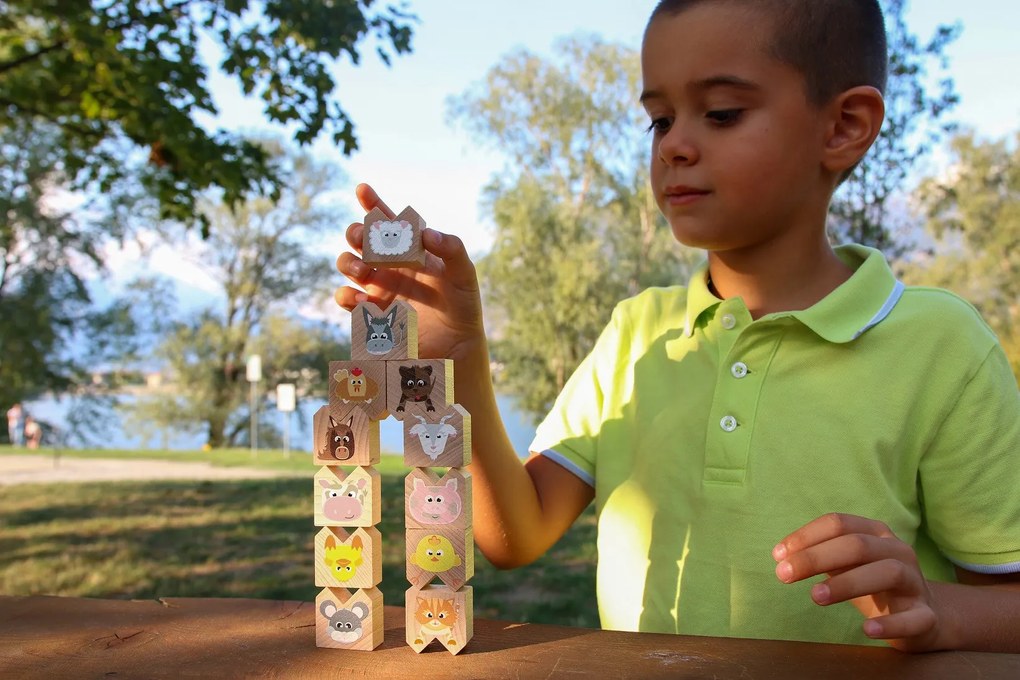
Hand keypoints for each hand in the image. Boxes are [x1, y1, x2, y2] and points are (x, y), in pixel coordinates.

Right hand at [335, 183, 484, 362]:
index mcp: (410, 249)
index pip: (388, 220)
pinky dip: (347, 295)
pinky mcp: (369, 313)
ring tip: (362, 270)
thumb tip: (427, 233)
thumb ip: (452, 249)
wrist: (455, 347)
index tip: (362, 190)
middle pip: (361, 239)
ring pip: (349, 265)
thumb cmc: (463, 306)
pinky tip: (362, 299)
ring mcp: (377, 287)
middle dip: (356, 233)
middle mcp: (390, 264)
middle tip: (362, 238)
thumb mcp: (464, 275)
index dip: (373, 203)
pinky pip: (348, 299)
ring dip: (348, 262)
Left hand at [772, 513, 955, 651]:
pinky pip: (913, 618)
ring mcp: (916, 583)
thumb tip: (783, 557)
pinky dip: (890, 624)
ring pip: (887, 573)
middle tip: (784, 575)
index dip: (806, 536)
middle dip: (816, 557)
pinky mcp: (926, 616)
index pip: (838, 524)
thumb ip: (820, 557)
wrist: (924, 617)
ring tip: (815, 596)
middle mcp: (898, 551)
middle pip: (858, 545)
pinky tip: (865, 630)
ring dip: (848, 583)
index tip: (778, 555)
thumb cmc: (872, 584)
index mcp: (876, 533)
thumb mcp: (846, 565)